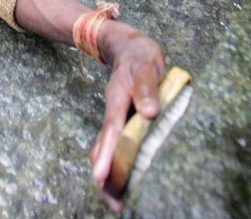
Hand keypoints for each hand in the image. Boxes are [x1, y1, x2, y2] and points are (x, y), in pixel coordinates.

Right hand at [89, 22, 165, 210]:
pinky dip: (118, 163)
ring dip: (112, 173)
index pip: (112, 128)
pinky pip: (117, 145)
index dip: (107, 152)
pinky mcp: (124, 121)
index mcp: (118, 98)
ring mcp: (118, 117)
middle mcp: (115, 111)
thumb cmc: (139, 56)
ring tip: (118, 202)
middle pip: (104, 146)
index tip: (101, 176)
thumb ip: (146, 87)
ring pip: (109, 148)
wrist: (128, 46)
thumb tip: (149, 113)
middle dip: (106, 174)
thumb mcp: (145, 65)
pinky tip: (125, 178)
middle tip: (114, 204)